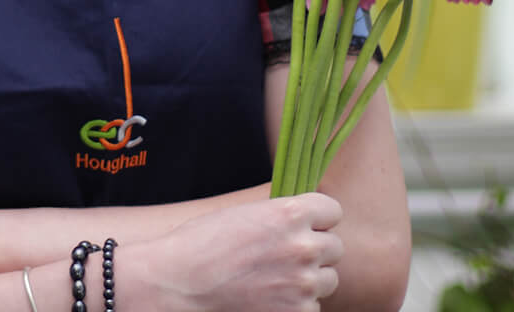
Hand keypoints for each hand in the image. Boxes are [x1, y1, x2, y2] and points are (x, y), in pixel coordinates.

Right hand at [126, 194, 343, 311]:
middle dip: (314, 251)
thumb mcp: (245, 214)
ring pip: (327, 279)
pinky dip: (296, 305)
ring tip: (276, 279)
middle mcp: (302, 247)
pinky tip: (270, 298)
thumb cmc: (202, 244)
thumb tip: (305, 221)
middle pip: (334, 247)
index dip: (318, 219)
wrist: (178, 283)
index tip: (306, 226)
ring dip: (309, 279)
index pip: (333, 211)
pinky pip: (313, 307)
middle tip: (286, 257)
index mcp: (290, 213)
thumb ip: (281, 216)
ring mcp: (302, 283)